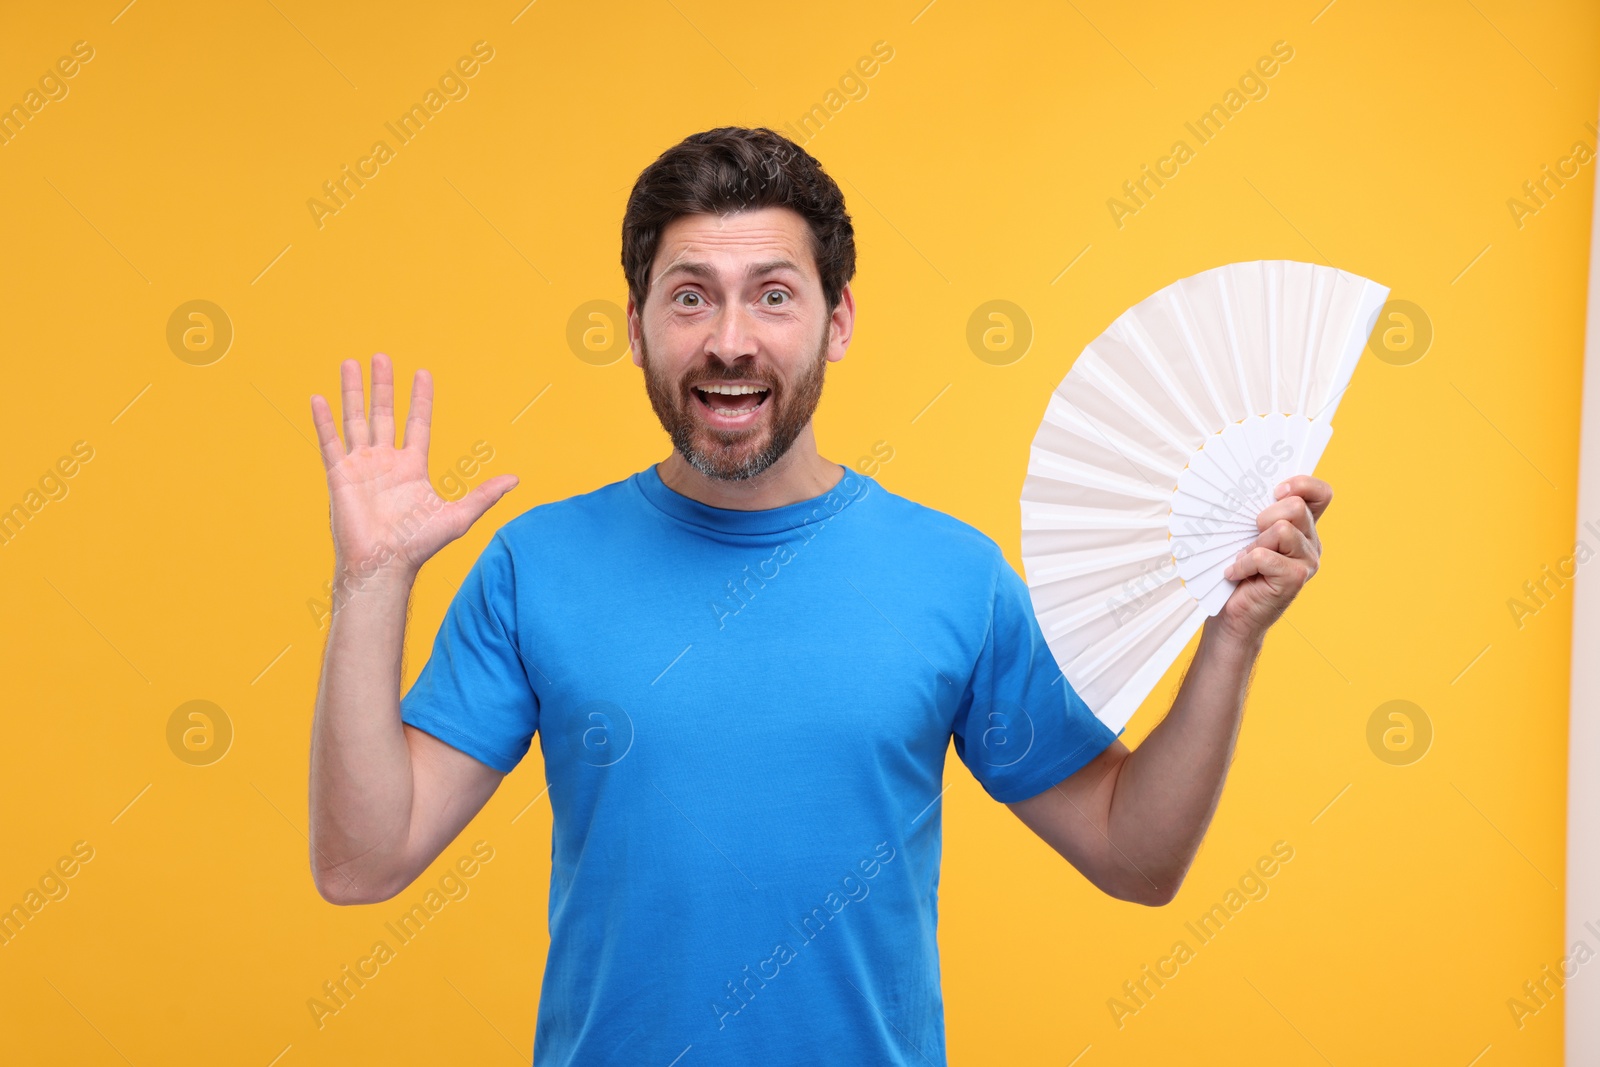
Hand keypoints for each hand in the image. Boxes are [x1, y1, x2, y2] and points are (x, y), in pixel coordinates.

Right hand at [310, 354, 517, 593]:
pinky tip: (319, 398)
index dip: (420, 398)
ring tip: (350, 363)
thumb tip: (516, 480)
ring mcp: (361, 466)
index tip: (422, 373)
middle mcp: (386, 462)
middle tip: (381, 356)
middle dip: (383, 385)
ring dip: (353, 391)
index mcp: (412, 467)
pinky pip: (330, 442)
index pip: (418, 423)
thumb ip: (485, 495)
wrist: (383, 565)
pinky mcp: (339, 475)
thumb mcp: (458, 516)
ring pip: (356, 420)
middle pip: (384, 413)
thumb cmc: (418, 546)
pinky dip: (324, 420)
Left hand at [1215, 474, 1330, 644]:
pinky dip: (1243, 564)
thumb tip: (1245, 488)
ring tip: (1245, 559)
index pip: (1321, 494)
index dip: (1302, 485)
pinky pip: (1263, 556)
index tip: (1275, 492)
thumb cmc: (1238, 571)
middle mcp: (1310, 542)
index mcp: (1303, 527)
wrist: (1233, 615)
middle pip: (1295, 507)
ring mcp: (1307, 561)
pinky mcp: (1295, 578)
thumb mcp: (1248, 535)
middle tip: (1251, 537)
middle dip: (1264, 517)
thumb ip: (1258, 513)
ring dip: (1254, 544)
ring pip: (1281, 529)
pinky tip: (1236, 573)